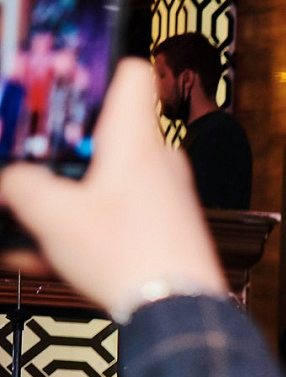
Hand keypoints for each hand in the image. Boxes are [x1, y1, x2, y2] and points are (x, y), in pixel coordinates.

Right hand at [0, 60, 225, 316]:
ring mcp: (167, 197)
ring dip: (68, 200)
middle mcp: (159, 163)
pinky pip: (119, 218)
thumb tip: (11, 180)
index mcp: (136, 142)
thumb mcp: (53, 216)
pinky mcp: (168, 229)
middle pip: (107, 137)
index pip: (132, 75)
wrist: (177, 310)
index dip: (102, 66)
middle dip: (66, 152)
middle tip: (32, 165)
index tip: (72, 73)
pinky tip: (43, 256)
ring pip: (107, 185)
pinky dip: (84, 229)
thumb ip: (22, 187)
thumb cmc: (130, 257)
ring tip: (28, 224)